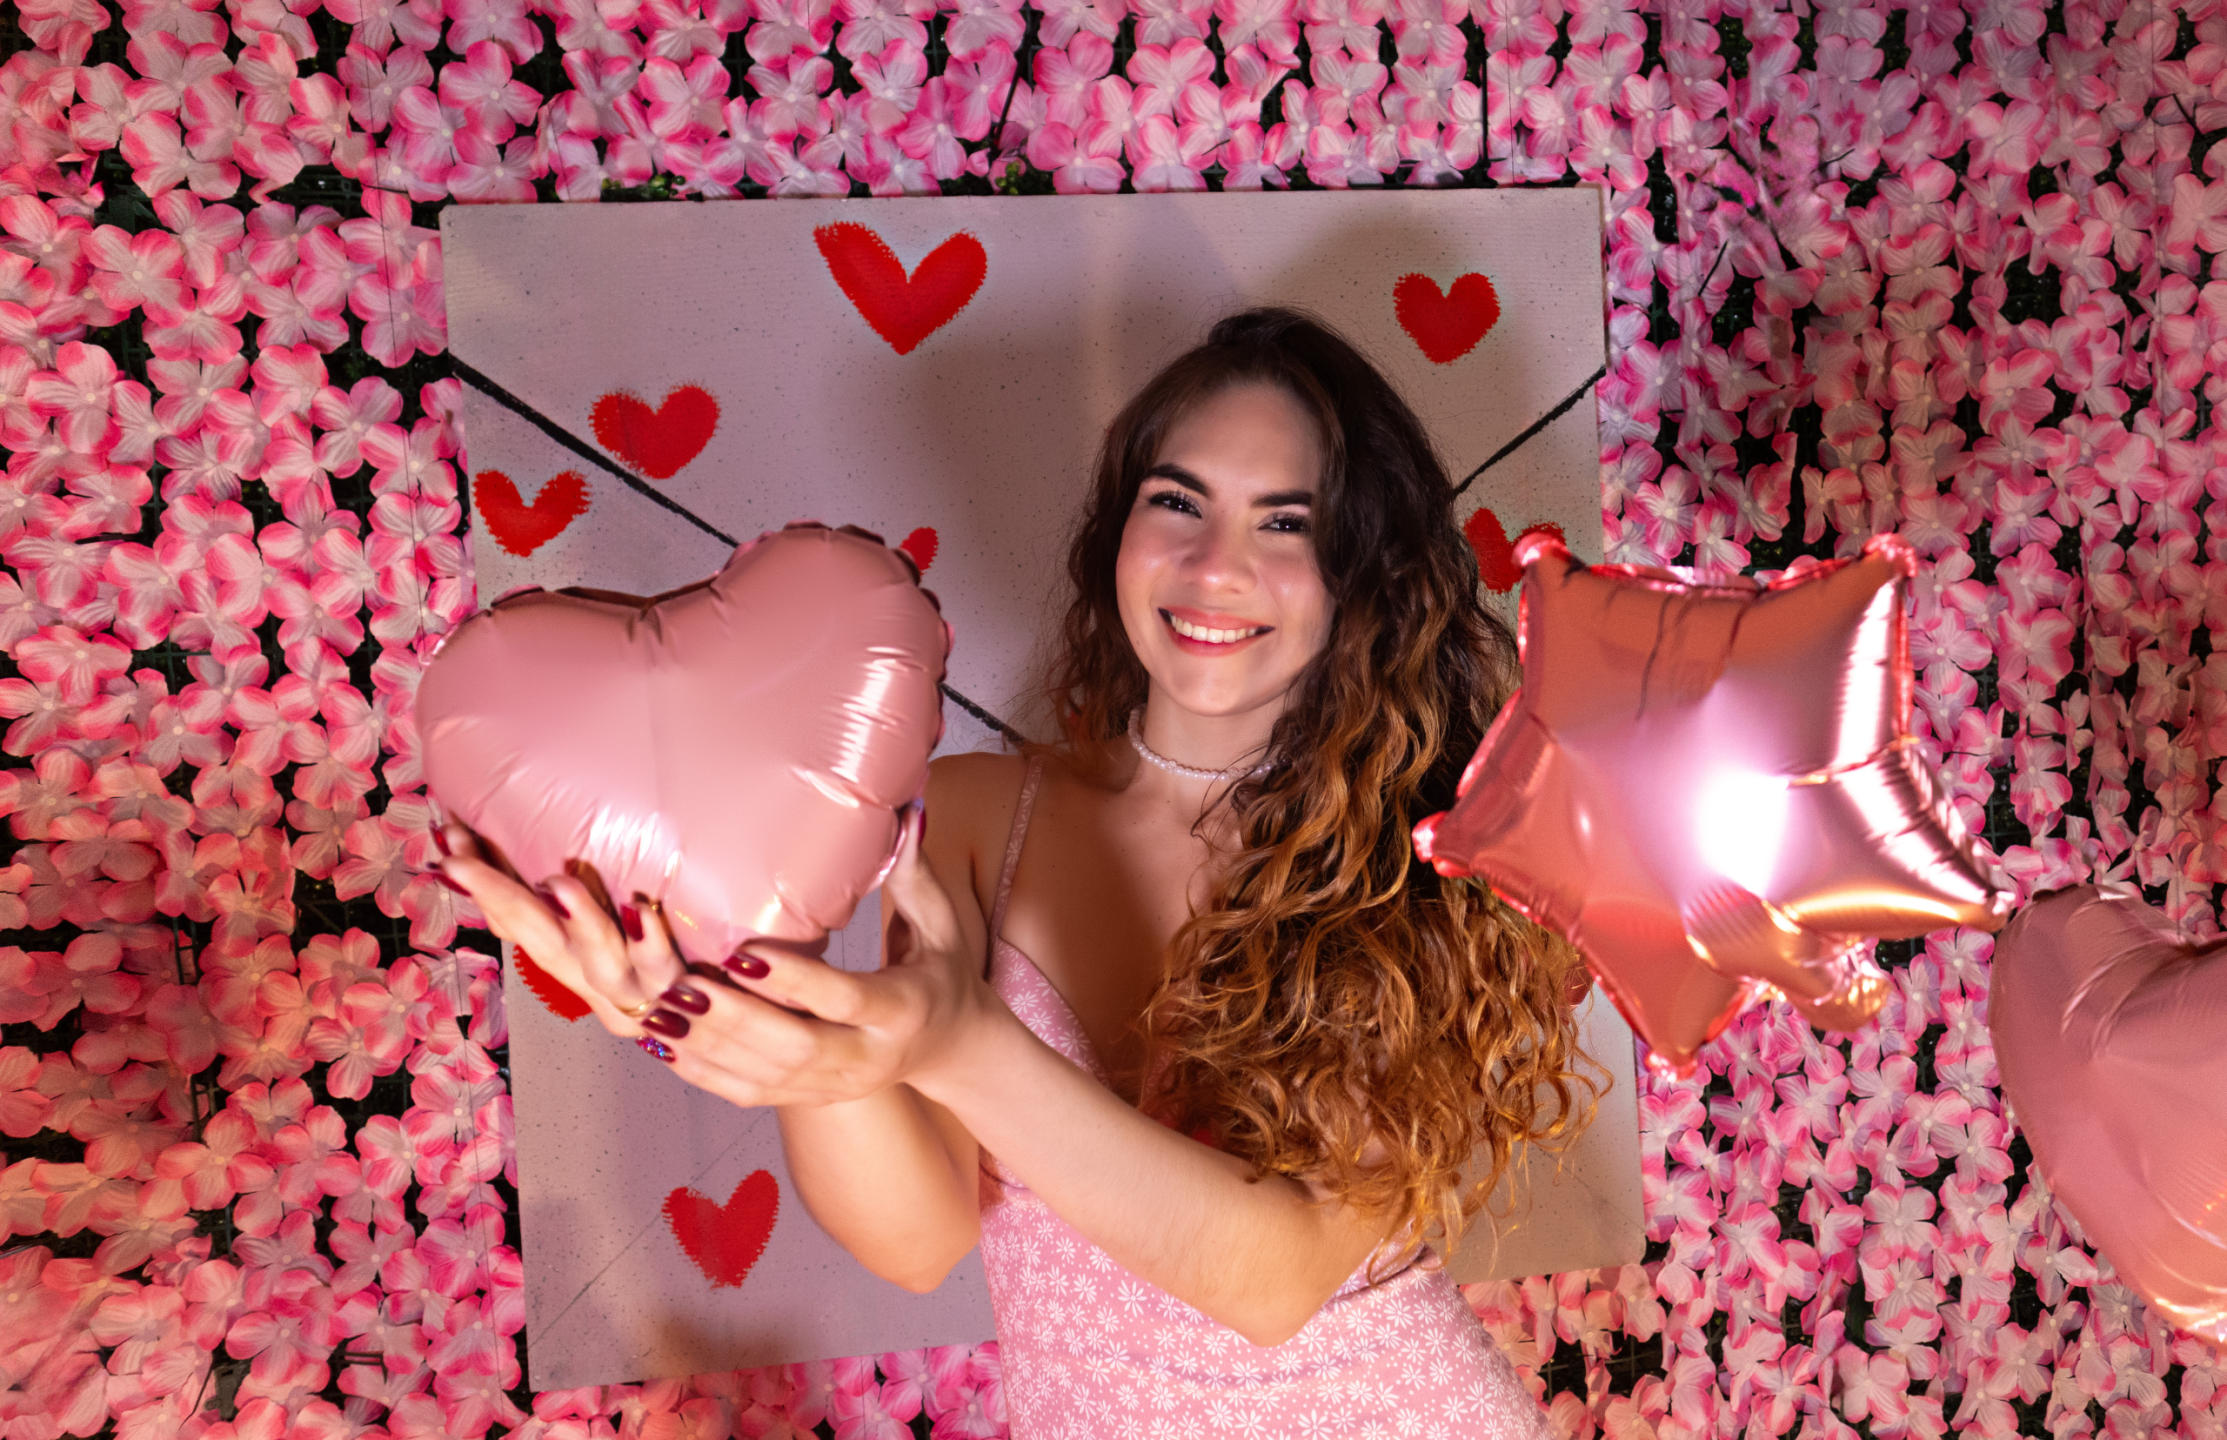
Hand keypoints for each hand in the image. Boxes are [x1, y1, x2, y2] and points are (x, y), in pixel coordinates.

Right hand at [436, 824, 685, 1040]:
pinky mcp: (689, 996)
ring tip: (557, 884)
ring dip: (577, 923)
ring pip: (600, 963)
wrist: (743, 1044)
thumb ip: (600, 895)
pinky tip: (642, 911)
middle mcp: (603, 984)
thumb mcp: (636, 934)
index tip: (449, 836)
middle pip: (542, 940)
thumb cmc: (692, 971)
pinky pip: (667, 969)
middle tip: (457, 856)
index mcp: (583, 963)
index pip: (520, 921)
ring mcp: (644, 995)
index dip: (484, 884)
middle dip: (497, 896)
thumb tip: (561, 841)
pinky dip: (652, 943)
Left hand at [611, 804, 1002, 1108]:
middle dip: (734, 1019)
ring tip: (657, 1006)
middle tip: (682, 984)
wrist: (950, 1049)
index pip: (843, 999)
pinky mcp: (806, 1098)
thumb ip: (915, 874)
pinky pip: (745, 1093)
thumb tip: (909, 811)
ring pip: (760, 1078)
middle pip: (793, 1049)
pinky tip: (661, 1039)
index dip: (793, 981)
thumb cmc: (941, 971)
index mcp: (901, 1010)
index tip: (742, 954)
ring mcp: (833, 1086)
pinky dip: (699, 1070)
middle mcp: (865, 1058)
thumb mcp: (941, 925)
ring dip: (706, 1044)